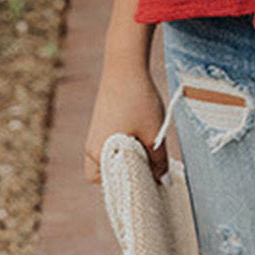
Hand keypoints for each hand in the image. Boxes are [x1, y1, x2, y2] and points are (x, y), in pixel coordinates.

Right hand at [84, 63, 168, 184]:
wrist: (126, 66)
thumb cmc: (139, 101)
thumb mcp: (154, 134)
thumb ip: (159, 161)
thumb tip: (162, 178)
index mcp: (99, 154)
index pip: (108, 186)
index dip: (129, 188)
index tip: (151, 185)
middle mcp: (92, 146)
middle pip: (108, 174)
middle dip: (129, 174)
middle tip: (151, 167)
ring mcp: (95, 134)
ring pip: (112, 158)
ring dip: (130, 158)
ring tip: (148, 146)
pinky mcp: (102, 123)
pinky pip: (112, 144)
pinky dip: (126, 145)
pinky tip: (142, 134)